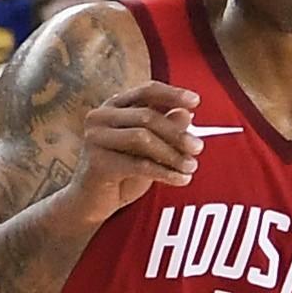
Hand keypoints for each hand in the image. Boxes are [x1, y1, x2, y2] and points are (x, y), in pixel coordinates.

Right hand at [71, 80, 201, 216]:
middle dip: (177, 133)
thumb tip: (185, 113)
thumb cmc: (124, 170)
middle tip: (199, 148)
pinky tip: (181, 180)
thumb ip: (165, 129)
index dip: (172, 94)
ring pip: (142, 138)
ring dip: (173, 153)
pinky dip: (165, 172)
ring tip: (191, 167)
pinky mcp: (96, 162)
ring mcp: (94, 139)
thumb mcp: (150, 148)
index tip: (196, 101)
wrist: (92, 201)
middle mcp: (99, 117)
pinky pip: (138, 164)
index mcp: (113, 107)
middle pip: (147, 116)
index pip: (146, 91)